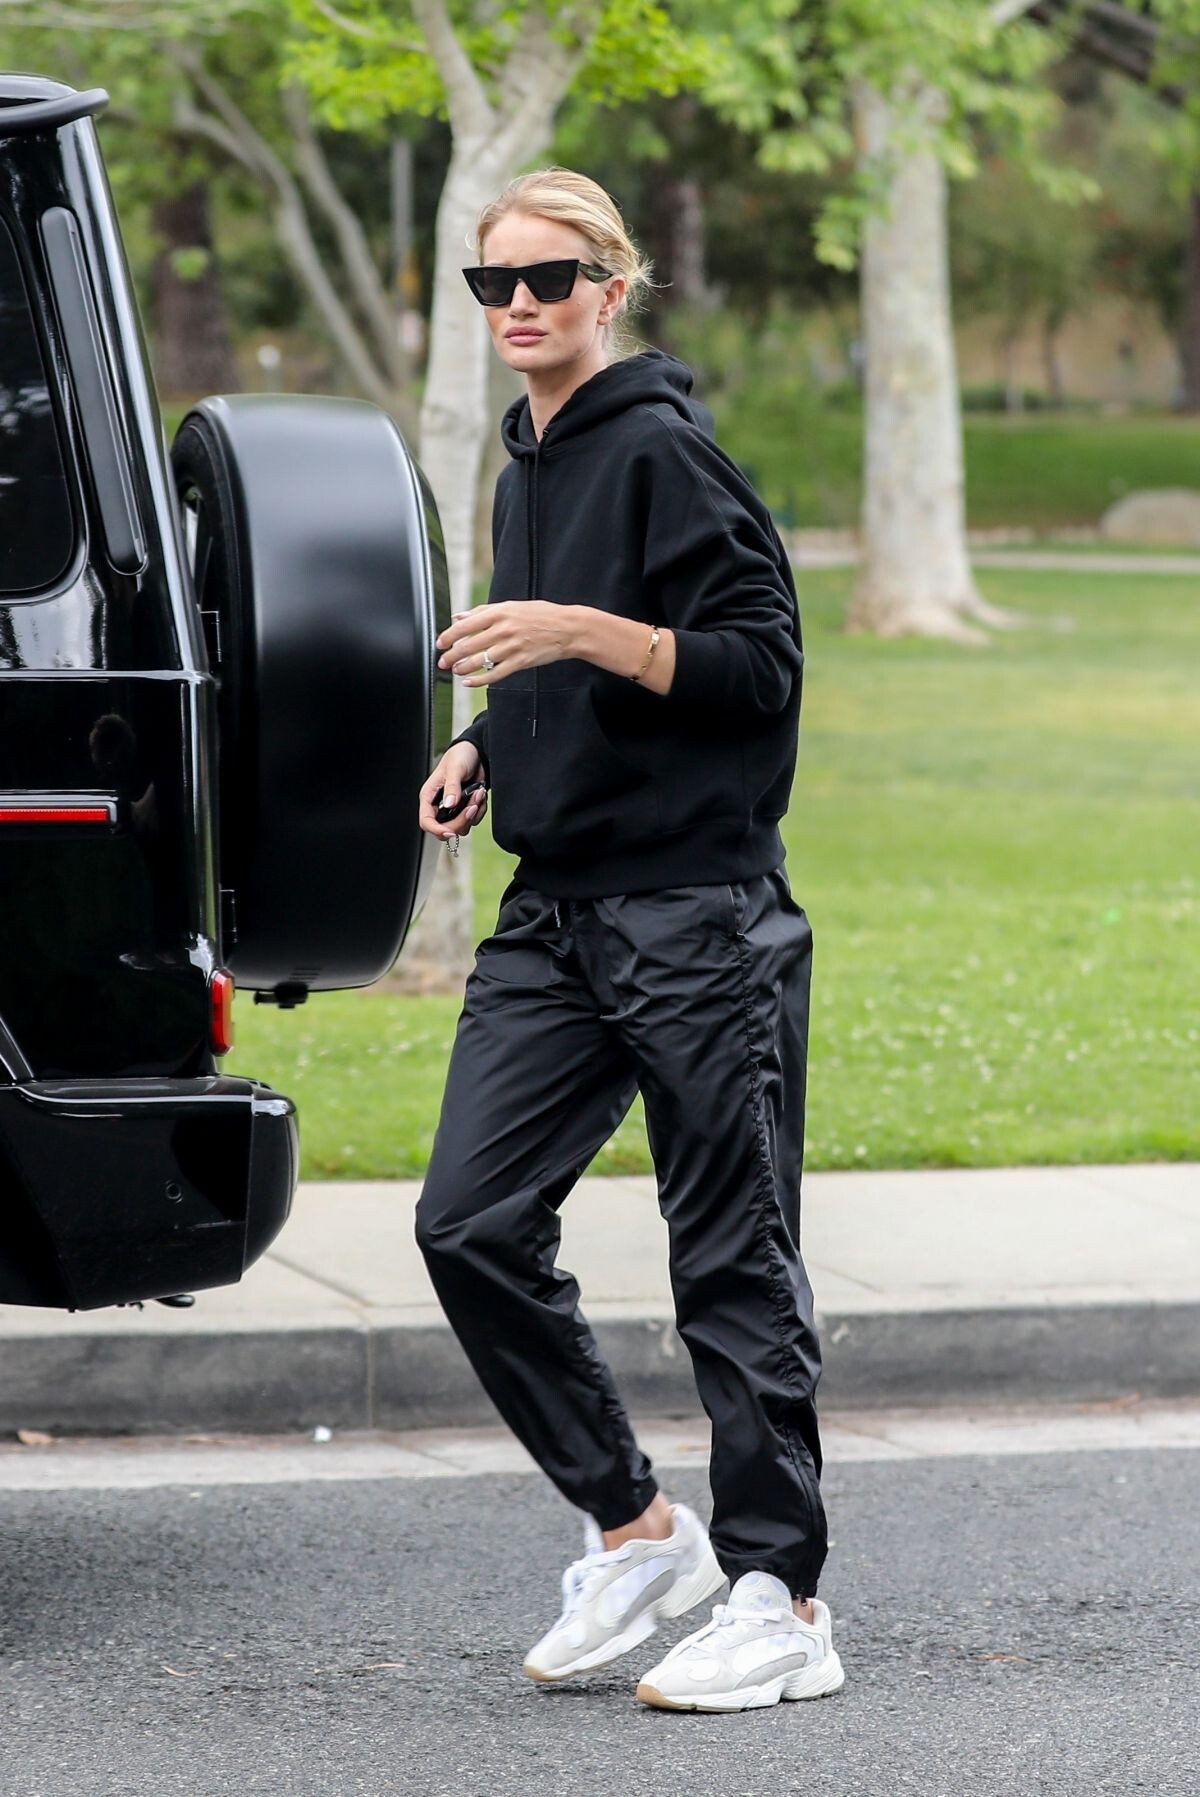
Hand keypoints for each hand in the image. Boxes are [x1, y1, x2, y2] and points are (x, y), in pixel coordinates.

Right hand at [419, 744, 488, 841]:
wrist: (478, 753)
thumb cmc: (460, 756)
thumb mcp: (455, 768)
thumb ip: (452, 787)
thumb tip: (449, 804)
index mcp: (429, 796)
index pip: (426, 821)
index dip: (436, 830)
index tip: (450, 832)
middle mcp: (439, 806)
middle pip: (445, 829)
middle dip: (461, 820)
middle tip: (473, 806)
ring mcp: (453, 809)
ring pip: (461, 827)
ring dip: (473, 813)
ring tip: (477, 793)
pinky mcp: (465, 809)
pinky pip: (473, 820)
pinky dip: (480, 810)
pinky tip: (480, 795)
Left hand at [436, 602, 578, 686]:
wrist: (567, 628)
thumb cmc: (541, 616)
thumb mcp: (511, 606)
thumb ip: (483, 611)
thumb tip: (459, 616)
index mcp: (500, 613)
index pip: (466, 625)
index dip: (449, 636)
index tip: (440, 643)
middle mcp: (504, 629)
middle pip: (469, 645)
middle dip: (452, 655)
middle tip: (443, 661)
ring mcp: (512, 647)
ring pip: (480, 661)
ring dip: (463, 668)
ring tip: (455, 671)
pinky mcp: (520, 662)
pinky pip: (495, 674)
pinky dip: (480, 680)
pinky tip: (470, 682)